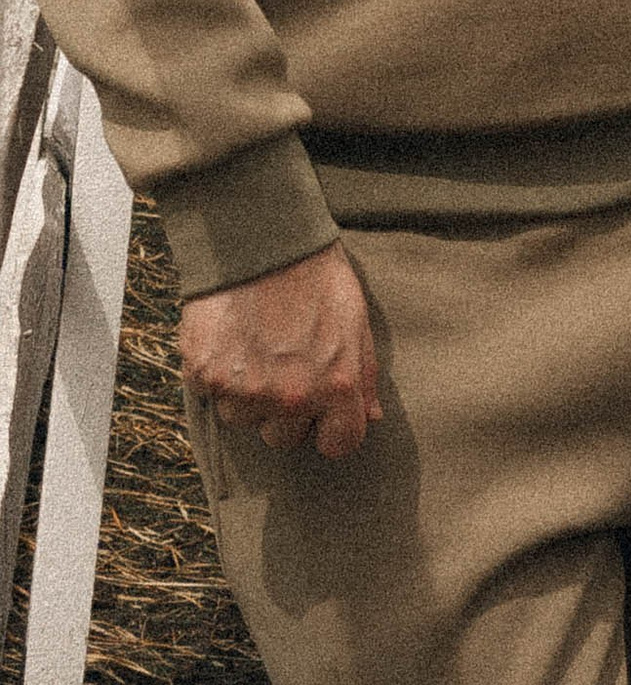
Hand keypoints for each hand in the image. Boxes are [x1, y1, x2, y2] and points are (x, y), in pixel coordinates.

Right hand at [180, 243, 381, 460]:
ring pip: (244, 419)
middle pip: (285, 437)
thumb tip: (371, 417)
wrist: (259, 239)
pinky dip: (217, 374)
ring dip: (248, 393)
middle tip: (283, 362)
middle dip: (285, 409)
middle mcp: (291, 398)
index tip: (322, 410)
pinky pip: (212, 396)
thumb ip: (364, 375)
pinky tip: (230, 338)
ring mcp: (245, 391)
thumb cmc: (315, 275)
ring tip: (255, 344)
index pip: (339, 445)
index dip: (330, 428)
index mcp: (336, 386)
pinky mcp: (206, 377)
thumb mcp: (355, 319)